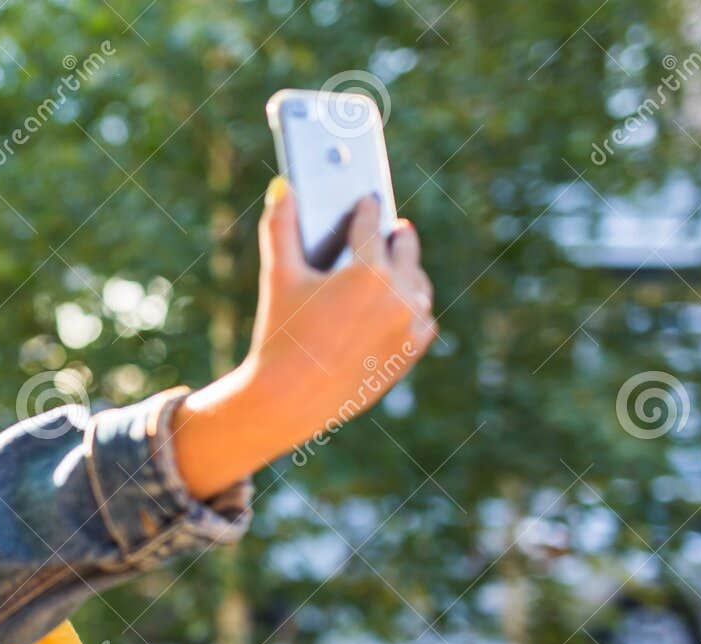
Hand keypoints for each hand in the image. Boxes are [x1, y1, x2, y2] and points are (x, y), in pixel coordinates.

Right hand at [169, 177, 437, 498]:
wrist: (287, 400)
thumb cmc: (279, 336)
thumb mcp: (278, 277)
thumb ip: (280, 227)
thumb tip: (282, 186)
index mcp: (368, 270)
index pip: (371, 223)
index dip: (366, 209)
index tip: (367, 201)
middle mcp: (398, 295)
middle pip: (405, 248)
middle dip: (395, 236)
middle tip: (390, 230)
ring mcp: (409, 324)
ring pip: (418, 283)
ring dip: (407, 272)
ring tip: (395, 268)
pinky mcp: (411, 351)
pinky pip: (422, 318)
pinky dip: (412, 308)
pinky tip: (398, 304)